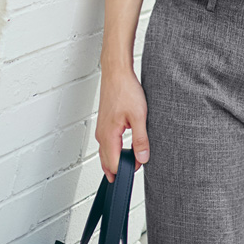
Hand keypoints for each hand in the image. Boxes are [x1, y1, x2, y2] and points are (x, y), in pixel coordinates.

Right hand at [97, 61, 149, 178]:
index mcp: (109, 135)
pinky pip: (106, 145)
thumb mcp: (139, 116)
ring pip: (106, 154)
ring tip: (132, 159)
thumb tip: (142, 158)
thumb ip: (140, 140)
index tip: (139, 164)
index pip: (114, 164)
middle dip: (121, 169)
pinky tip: (124, 148)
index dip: (127, 169)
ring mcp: (101, 130)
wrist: (116, 74)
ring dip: (117, 160)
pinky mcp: (104, 125)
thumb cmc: (125, 90)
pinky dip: (114, 151)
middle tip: (137, 164)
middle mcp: (101, 135)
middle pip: (107, 163)